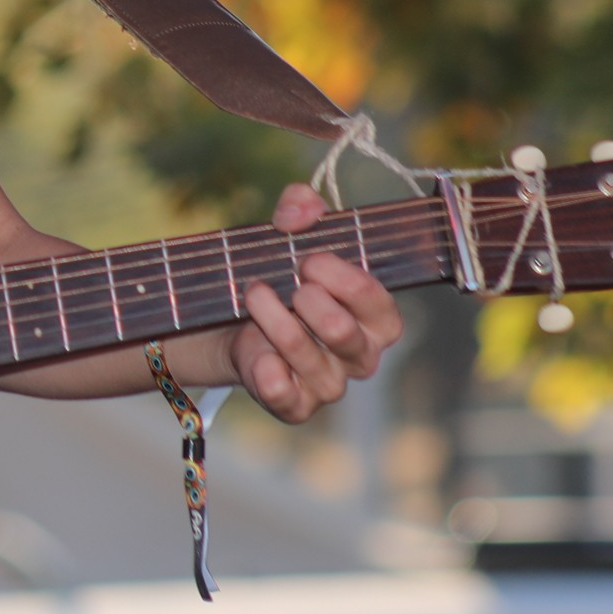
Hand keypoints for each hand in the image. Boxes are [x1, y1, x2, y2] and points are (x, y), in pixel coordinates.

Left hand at [225, 182, 403, 423]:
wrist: (236, 322)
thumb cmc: (282, 276)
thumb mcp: (292, 234)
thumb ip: (302, 207)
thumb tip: (300, 210)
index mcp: (375, 317)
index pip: (376, 302)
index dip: (342, 278)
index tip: (309, 259)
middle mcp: (361, 354)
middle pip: (343, 332)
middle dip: (308, 301)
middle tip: (288, 285)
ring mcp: (330, 384)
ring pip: (306, 355)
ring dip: (273, 320)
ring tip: (255, 294)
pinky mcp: (296, 405)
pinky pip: (286, 396)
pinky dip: (268, 373)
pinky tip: (259, 354)